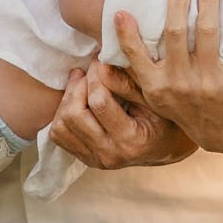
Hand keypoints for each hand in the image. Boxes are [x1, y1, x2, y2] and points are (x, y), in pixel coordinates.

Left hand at [45, 67, 198, 168]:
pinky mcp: (84, 158)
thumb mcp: (153, 99)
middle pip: (74, 115)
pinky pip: (59, 135)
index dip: (96, 77)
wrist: (163, 147)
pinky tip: (78, 101)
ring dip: (68, 99)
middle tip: (88, 71)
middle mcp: (109, 155)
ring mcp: (94, 159)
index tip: (100, 62)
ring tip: (82, 83)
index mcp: (130, 141)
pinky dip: (62, 114)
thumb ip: (127, 84)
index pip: (99, 103)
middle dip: (78, 86)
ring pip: (61, 126)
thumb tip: (101, 67)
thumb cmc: (163, 118)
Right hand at [110, 0, 222, 153]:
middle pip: (176, 34)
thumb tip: (101, 59)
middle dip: (177, 3)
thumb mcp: (155, 98)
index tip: (121, 12)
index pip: (137, 57)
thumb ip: (133, 77)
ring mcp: (209, 82)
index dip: (127, 35)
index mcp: (158, 85)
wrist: (221, 135)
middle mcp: (181, 83)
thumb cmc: (183, 107)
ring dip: (209, 1)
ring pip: (207, 32)